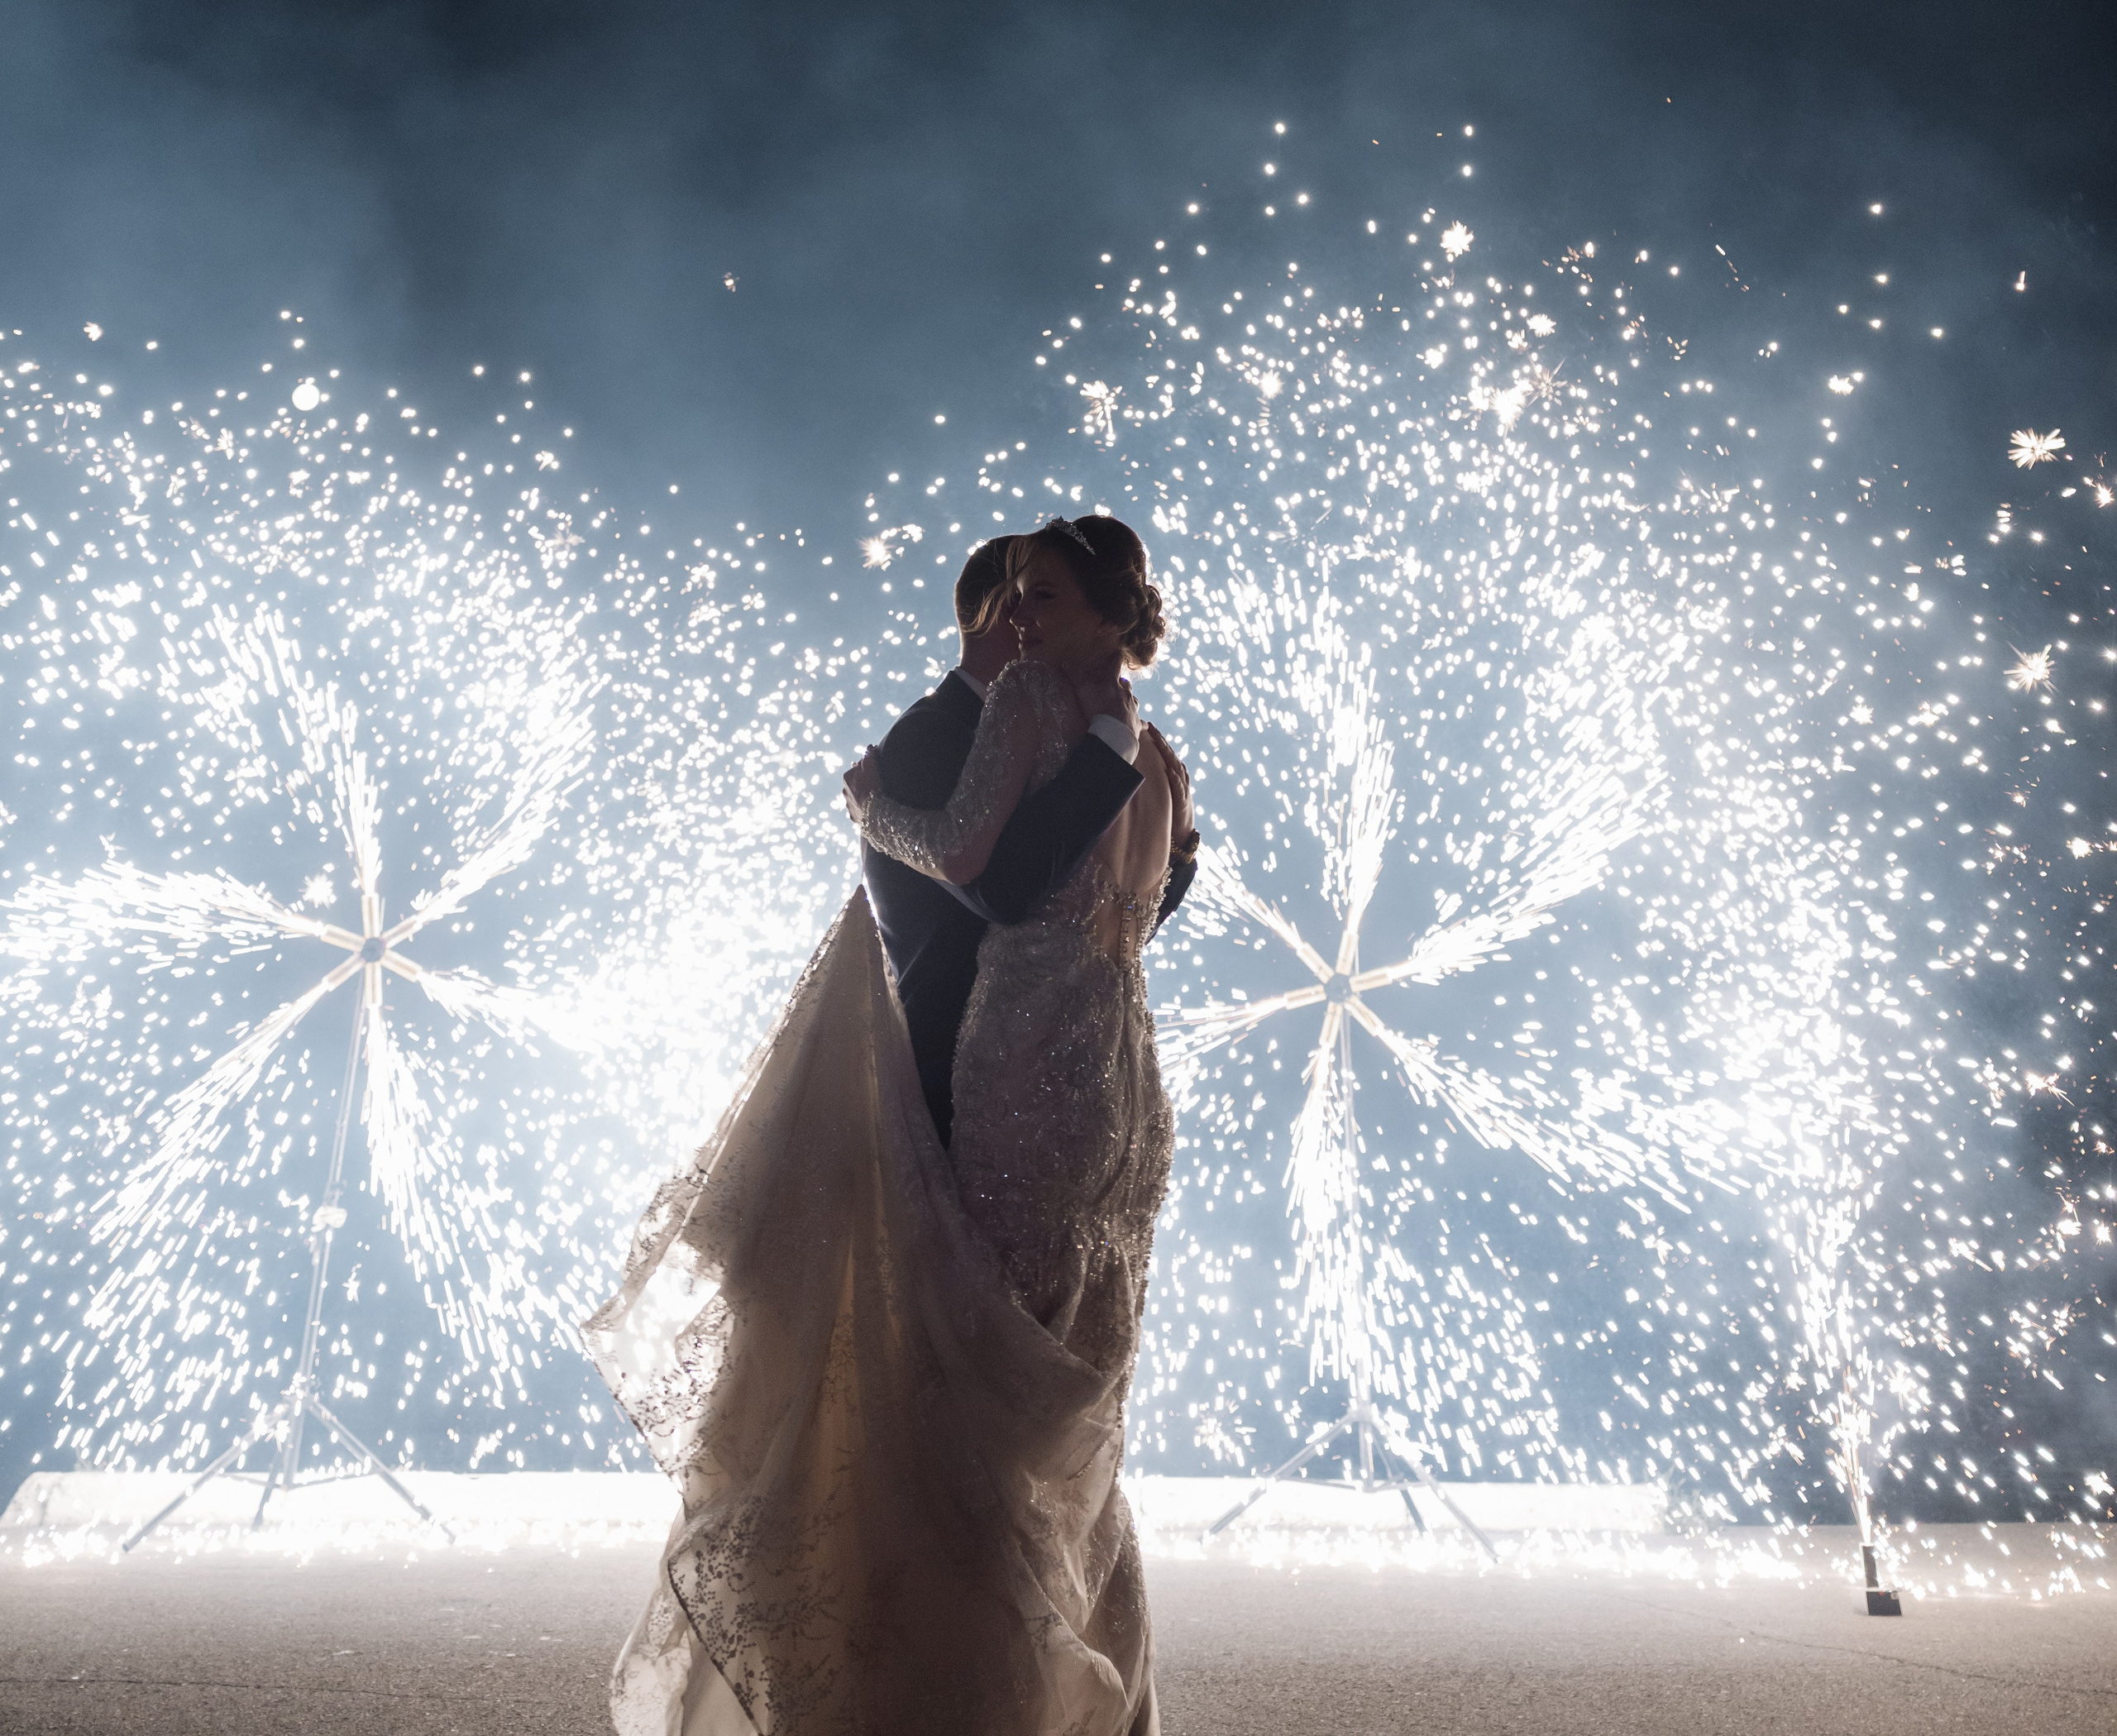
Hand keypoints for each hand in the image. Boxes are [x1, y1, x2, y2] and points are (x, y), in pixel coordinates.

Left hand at [841, 746, 882, 823]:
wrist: (874, 812)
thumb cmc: (873, 787)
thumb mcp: (872, 767)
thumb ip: (869, 757)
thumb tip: (868, 748)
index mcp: (847, 777)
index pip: (858, 769)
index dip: (868, 769)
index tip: (877, 771)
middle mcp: (844, 791)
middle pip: (856, 784)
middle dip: (864, 784)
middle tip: (878, 785)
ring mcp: (848, 805)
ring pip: (856, 798)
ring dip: (863, 798)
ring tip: (876, 799)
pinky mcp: (854, 817)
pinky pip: (859, 811)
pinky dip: (865, 810)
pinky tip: (873, 810)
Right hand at [1073, 650, 1137, 735]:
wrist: (1114, 731)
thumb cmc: (1098, 708)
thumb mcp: (1083, 691)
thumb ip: (1075, 677)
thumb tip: (1065, 662)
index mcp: (1113, 684)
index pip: (1115, 667)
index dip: (1116, 659)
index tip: (1119, 653)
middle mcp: (1126, 694)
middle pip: (1127, 685)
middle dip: (1123, 683)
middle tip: (1120, 682)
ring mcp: (1133, 709)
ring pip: (1134, 700)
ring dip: (1130, 699)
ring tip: (1127, 701)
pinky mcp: (1136, 723)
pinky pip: (1141, 722)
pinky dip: (1141, 722)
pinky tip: (1144, 725)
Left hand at [1141, 722, 1192, 840]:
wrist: (1181, 835)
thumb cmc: (1167, 813)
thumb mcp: (1156, 794)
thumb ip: (1147, 782)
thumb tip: (1127, 771)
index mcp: (1172, 775)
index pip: (1163, 753)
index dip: (1156, 739)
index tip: (1146, 726)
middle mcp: (1179, 778)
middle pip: (1169, 755)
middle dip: (1160, 740)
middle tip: (1150, 726)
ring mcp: (1182, 789)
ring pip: (1176, 767)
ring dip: (1168, 753)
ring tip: (1159, 741)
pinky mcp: (1184, 802)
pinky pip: (1180, 788)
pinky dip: (1176, 779)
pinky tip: (1170, 771)